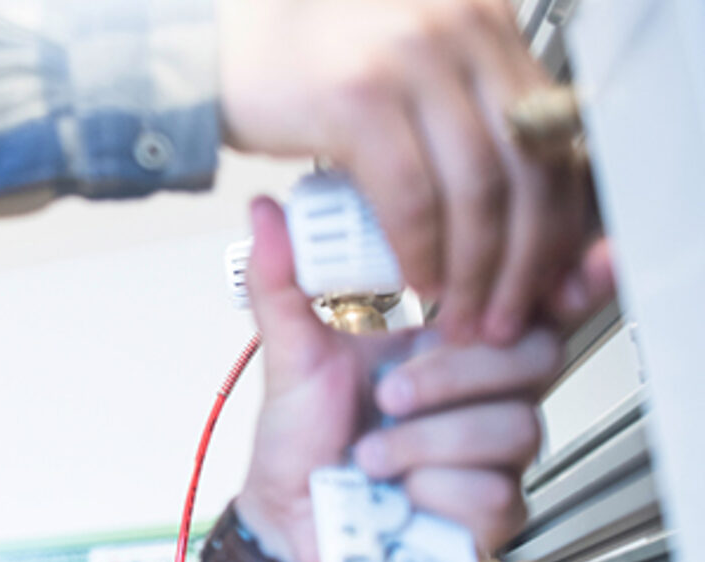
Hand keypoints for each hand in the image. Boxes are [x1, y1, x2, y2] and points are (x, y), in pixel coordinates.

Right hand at [217, 0, 593, 344]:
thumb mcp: (411, 71)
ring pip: (478, 186)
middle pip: (528, 162)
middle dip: (527, 259)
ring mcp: (411, 58)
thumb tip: (526, 190)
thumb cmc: (308, 73)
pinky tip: (417, 281)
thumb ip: (467, 107)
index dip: (561, 218)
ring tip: (463, 313)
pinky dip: (421, 251)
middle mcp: (461, 27)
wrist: (218, 55)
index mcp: (486, 20)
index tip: (550, 277)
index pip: (555, 133)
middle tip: (508, 314)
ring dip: (476, 269)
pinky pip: (412, 196)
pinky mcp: (359, 98)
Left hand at [233, 197, 564, 561]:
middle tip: (389, 395)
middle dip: (454, 373)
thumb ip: (285, 282)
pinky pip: (492, 490)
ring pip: (515, 426)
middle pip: (538, 355)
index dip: (568, 280)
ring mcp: (496, 455)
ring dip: (425, 441)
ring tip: (370, 453)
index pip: (533, 301)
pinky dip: (429, 490)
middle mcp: (486, 395)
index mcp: (452, 345)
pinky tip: (398, 494)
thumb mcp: (291, 354)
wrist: (285, 521)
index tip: (576, 265)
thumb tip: (267, 211)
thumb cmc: (300, 442)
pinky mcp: (494, 514)